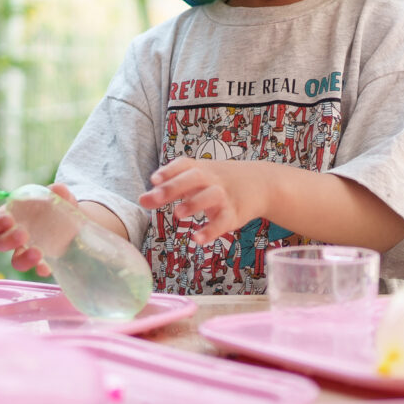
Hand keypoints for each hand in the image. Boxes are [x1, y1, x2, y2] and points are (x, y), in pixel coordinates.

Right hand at [0, 182, 76, 276]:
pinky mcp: (42, 262)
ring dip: (23, 259)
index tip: (8, 220)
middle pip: (0, 243)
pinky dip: (41, 269)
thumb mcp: (59, 196)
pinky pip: (37, 269)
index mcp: (12, 216)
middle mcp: (14, 236)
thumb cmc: (56, 206)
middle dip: (8, 240)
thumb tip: (59, 189)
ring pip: (16, 260)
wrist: (75, 223)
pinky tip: (47, 268)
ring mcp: (26, 251)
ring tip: (37, 253)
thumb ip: (58, 192)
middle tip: (23, 235)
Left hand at [139, 158, 266, 245]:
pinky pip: (222, 222)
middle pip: (194, 178)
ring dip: (194, 203)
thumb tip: (142, 199)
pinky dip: (211, 230)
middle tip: (154, 197)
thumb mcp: (197, 180)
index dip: (169, 171)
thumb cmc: (219, 181)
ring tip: (177, 214)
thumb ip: (169, 190)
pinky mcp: (234, 214)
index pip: (184, 165)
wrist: (260, 183)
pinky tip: (197, 239)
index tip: (154, 180)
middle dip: (173, 186)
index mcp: (201, 168)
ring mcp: (225, 196)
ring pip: (210, 196)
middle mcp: (213, 179)